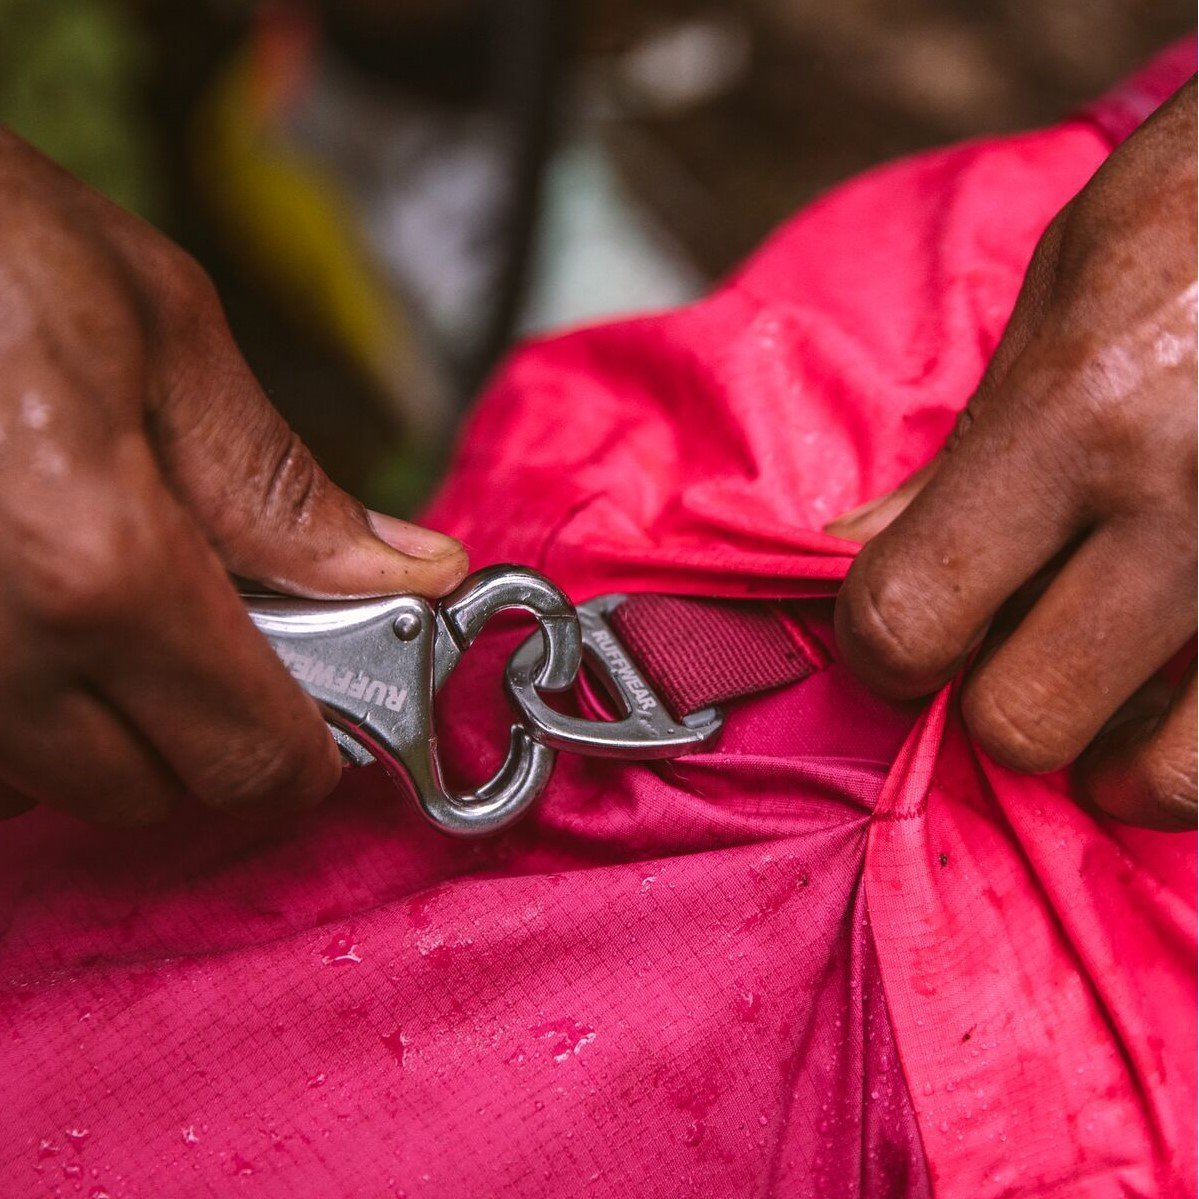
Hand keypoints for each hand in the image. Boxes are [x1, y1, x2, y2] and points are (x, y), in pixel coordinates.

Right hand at [0, 130, 466, 824]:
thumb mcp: (165, 333)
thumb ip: (284, 487)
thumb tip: (408, 572)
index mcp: (99, 567)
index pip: (249, 756)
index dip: (304, 746)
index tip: (319, 706)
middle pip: (149, 794)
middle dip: (202, 730)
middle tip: (206, 627)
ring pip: (47, 790)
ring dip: (95, 727)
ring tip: (97, 602)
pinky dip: (16, 713)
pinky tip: (26, 615)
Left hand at [829, 80, 1196, 828]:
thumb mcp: (1071, 283)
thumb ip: (969, 439)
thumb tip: (858, 546)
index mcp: (1081, 412)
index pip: (910, 613)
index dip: (878, 642)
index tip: (898, 628)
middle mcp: (1193, 504)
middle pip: (1022, 720)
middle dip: (993, 697)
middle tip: (1013, 650)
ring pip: (1162, 780)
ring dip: (1113, 756)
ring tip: (1118, 697)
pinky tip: (1193, 690)